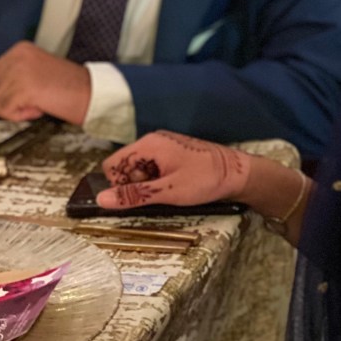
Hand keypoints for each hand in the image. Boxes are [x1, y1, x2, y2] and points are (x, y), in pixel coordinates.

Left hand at [0, 42, 89, 122]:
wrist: (92, 93)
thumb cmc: (70, 87)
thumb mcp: (36, 72)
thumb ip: (13, 76)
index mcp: (20, 49)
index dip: (2, 91)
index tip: (21, 96)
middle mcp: (17, 56)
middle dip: (5, 100)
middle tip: (29, 101)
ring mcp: (19, 71)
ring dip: (14, 109)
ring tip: (36, 103)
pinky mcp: (23, 88)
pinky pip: (6, 111)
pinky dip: (21, 116)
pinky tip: (39, 107)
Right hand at [97, 130, 251, 209]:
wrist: (238, 173)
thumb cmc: (206, 179)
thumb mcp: (168, 191)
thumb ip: (134, 195)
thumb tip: (101, 199)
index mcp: (149, 144)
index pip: (113, 164)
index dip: (119, 184)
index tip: (138, 195)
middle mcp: (154, 141)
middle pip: (125, 166)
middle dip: (135, 184)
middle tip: (159, 192)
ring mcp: (165, 146)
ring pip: (140, 169)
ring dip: (148, 184)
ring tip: (170, 189)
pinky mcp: (173, 154)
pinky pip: (154, 168)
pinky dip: (158, 180)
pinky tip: (174, 186)